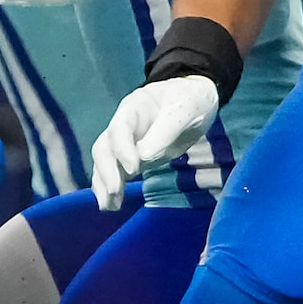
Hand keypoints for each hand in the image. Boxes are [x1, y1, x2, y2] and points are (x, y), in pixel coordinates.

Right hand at [90, 75, 218, 210]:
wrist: (197, 97)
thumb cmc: (190, 99)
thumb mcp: (184, 109)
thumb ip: (165, 131)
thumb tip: (144, 157)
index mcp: (134, 107)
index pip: (119, 129)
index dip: (122, 149)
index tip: (133, 169)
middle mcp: (124, 126)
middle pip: (104, 147)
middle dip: (107, 171)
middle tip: (115, 192)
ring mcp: (126, 142)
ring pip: (105, 162)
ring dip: (104, 184)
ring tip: (109, 206)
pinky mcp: (133, 157)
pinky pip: (116, 172)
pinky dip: (112, 188)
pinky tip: (112, 204)